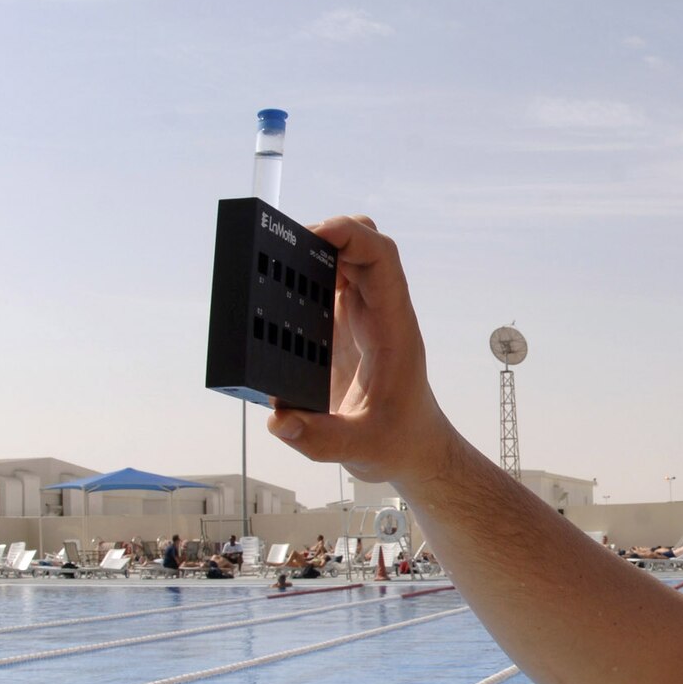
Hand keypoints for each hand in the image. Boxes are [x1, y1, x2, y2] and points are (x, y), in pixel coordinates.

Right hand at [266, 215, 456, 484]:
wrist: (412, 449)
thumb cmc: (399, 440)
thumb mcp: (362, 448)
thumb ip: (320, 438)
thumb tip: (279, 420)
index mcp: (392, 328)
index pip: (381, 258)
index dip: (349, 235)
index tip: (313, 235)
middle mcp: (377, 313)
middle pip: (360, 246)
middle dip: (322, 235)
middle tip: (279, 251)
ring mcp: (359, 318)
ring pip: (343, 260)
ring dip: (310, 253)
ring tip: (270, 266)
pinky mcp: (341, 330)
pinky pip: (325, 285)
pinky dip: (301, 277)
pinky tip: (275, 294)